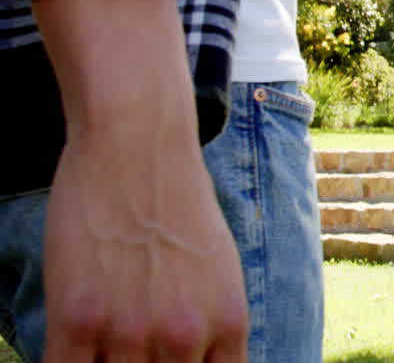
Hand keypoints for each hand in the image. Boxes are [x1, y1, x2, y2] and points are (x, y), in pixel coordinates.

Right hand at [44, 138, 248, 362]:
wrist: (137, 145)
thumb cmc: (179, 204)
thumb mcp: (221, 271)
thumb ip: (212, 326)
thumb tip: (199, 361)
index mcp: (228, 323)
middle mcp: (185, 335)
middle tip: (131, 353)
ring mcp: (131, 330)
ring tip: (102, 345)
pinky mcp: (78, 319)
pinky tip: (72, 348)